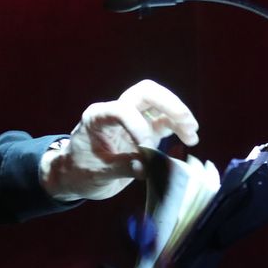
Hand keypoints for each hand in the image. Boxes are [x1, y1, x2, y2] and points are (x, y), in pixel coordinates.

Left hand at [39, 80, 199, 200]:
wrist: (75, 175)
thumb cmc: (79, 171)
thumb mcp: (96, 173)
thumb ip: (121, 168)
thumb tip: (147, 168)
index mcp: (97, 117)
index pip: (122, 110)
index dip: (138, 126)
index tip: (146, 148)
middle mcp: (115, 112)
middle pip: (145, 93)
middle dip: (168, 103)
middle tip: (186, 122)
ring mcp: (131, 119)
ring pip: (158, 103)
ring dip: (178, 114)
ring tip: (192, 134)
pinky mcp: (143, 129)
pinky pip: (164, 120)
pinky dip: (178, 126)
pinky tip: (189, 139)